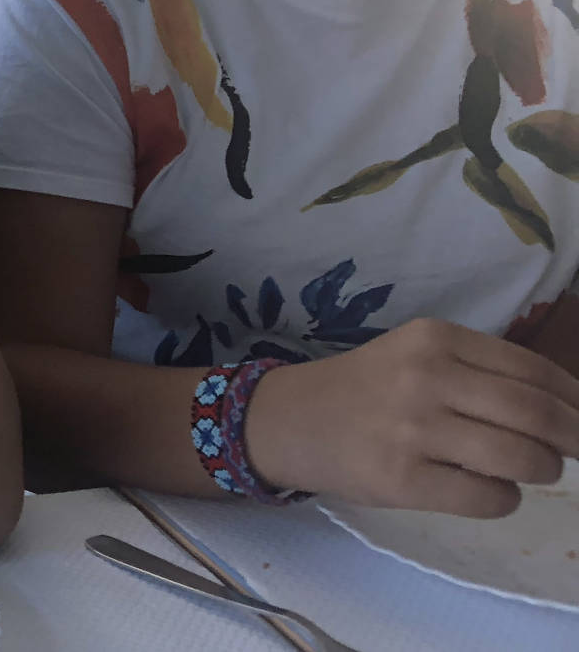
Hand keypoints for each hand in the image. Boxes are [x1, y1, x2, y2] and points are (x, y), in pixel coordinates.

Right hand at [246, 317, 578, 515]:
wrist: (288, 420)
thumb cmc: (365, 389)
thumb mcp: (416, 356)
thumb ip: (480, 372)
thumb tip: (568, 408)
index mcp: (435, 339)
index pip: (533, 371)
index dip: (574, 400)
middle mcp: (425, 377)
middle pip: (536, 415)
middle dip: (573, 439)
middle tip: (574, 452)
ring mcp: (412, 430)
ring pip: (521, 458)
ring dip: (541, 470)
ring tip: (529, 470)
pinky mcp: (402, 479)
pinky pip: (488, 497)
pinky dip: (504, 499)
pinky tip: (487, 490)